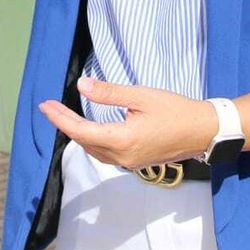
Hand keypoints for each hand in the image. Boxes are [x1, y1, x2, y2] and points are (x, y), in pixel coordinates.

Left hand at [38, 78, 218, 168]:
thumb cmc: (176, 110)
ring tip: (64, 116)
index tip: (45, 105)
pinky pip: (105, 154)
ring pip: (93, 150)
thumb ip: (109, 93)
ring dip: (77, 134)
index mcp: (122, 140)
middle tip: (50, 106)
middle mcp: (122, 157)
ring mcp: (129, 163)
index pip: (80, 131)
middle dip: (65, 124)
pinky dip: (92, 140)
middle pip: (83, 142)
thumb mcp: (141, 96)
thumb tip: (81, 86)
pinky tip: (89, 129)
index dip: (59, 118)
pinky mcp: (136, 162)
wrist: (204, 131)